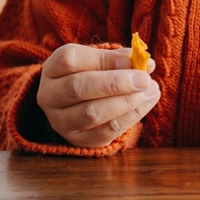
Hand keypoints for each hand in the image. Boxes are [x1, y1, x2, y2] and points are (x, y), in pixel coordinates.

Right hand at [37, 43, 159, 147]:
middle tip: (144, 80)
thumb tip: (146, 64)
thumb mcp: (98, 62)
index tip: (131, 60)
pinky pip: (106, 131)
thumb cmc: (91, 76)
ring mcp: (60, 121)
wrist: (76, 107)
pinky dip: (130, 116)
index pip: (70, 60)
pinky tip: (145, 103)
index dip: (103, 60)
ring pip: (91, 113)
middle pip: (77, 88)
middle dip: (115, 83)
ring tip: (150, 90)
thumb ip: (119, 59)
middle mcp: (49, 96)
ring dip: (125, 101)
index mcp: (52, 70)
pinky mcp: (78, 140)